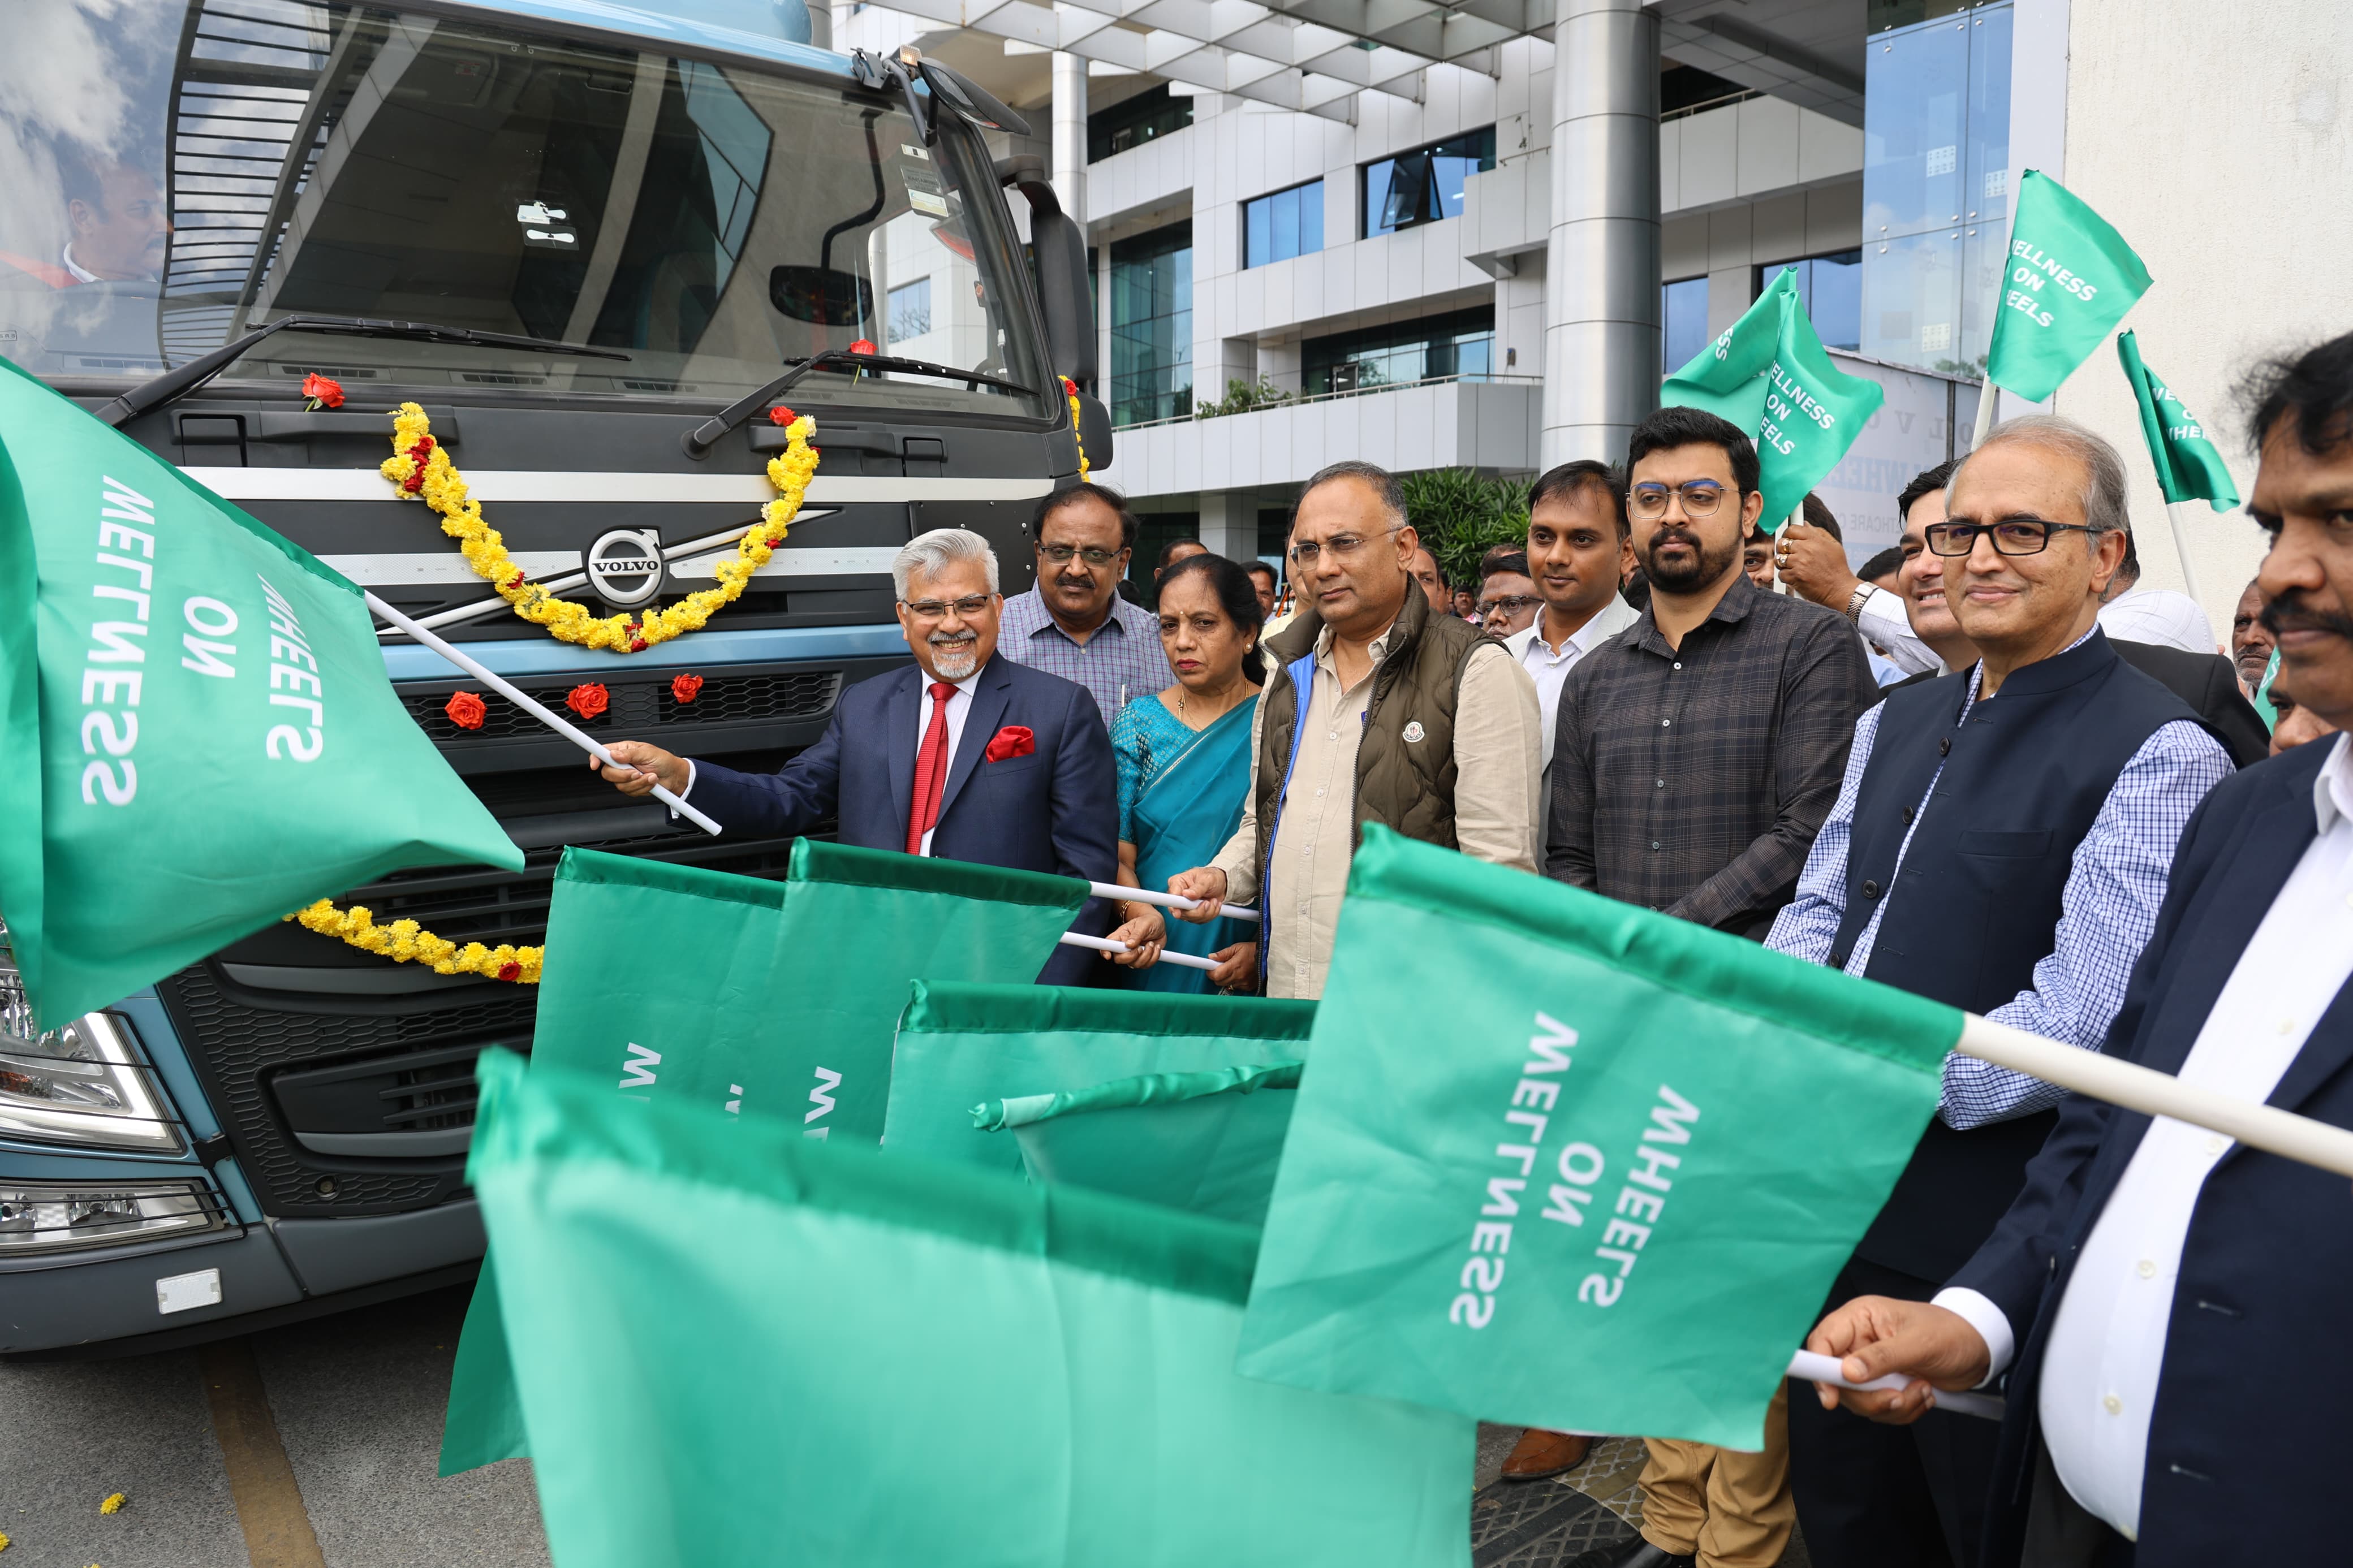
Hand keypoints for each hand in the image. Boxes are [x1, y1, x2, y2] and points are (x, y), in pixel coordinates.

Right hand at [591, 740, 687, 797]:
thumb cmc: (663, 760)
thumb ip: (629, 754)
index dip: (595, 758)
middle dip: (623, 775)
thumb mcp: (648, 753)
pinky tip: (650, 782)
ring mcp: (625, 776)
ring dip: (638, 782)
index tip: (594, 764)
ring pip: (619, 785)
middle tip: (637, 772)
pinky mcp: (631, 787)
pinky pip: (630, 792)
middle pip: (607, 773)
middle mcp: (621, 763)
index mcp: (623, 750)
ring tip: (651, 775)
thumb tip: (614, 754)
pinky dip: (643, 787)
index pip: (602, 752)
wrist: (674, 776)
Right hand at [1103, 907, 1167, 967]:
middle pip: (1119, 959)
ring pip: (1134, 964)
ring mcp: (1133, 954)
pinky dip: (1154, 957)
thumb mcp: (1143, 924)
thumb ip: (1136, 934)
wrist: (1159, 924)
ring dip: (1146, 956)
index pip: (1107, 944)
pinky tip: (1156, 947)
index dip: (1105, 951)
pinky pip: (1146, 965)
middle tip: (1141, 948)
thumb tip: (1129, 945)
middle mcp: (1124, 946)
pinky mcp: (1143, 959)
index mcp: (1121, 935)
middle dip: (1131, 956)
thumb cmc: (1148, 921)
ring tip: (1152, 944)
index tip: (1108, 956)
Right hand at [1166, 867, 1228, 922]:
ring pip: (1191, 918)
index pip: (1171, 897)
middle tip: (1208, 902)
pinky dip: (1210, 914)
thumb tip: (1187, 894)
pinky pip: (1199, 920)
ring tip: (1214, 900)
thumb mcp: (1207, 879)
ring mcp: (1185, 906)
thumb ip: (1198, 888)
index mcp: (1177, 883)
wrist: (1221, 883)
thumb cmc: (1212, 877)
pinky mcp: (1192, 913)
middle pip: (1181, 912)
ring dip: (1207, 912)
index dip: (1173, 906)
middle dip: (1198, 910)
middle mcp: (1179, 895)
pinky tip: (1213, 905)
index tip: (1178, 913)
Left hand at [1207, 940, 1256, 990]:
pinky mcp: (1248, 987)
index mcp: (1234, 966)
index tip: (1209, 968)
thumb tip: (1211, 957)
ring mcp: (1244, 983)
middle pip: (1218, 982)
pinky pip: (1236, 987)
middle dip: (1217, 975)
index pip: (1215, 975)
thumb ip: (1223, 954)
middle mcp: (1238, 977)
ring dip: (1226, 978)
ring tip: (1232, 969)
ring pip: (1226, 984)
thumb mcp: (1237, 947)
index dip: (1209, 972)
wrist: (1269, 957)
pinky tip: (1240, 974)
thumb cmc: (1253, 950)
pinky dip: (1235, 981)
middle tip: (1221, 966)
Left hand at [1773, 521, 1859, 609]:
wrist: (1839, 589)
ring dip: (1783, 563)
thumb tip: (1805, 524)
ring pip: (1779, 558)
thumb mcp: (1833, 545)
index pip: (1792, 529)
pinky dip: (1786, 577)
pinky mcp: (1794, 576)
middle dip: (1783, 549)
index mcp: (1815, 540)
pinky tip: (1796, 577)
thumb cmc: (1838, 568)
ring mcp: (1799, 563)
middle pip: (1782, 543)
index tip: (1789, 538)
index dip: (1788, 534)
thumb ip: (1818, 532)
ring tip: (1794, 567)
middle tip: (1790, 555)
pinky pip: (1781, 573)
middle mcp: (1805, 549)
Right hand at [1804, 1296, 1992, 1423]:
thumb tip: (1848, 1373)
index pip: (1823, 1342)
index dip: (1819, 1370)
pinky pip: (1879, 1409)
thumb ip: (1882, 1357)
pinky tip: (1923, 1394)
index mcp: (1860, 1318)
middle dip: (1870, 1396)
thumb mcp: (1919, 1343)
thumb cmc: (1952, 1333)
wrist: (1980, 1349)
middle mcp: (1859, 1341)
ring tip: (1922, 1390)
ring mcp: (1871, 1365)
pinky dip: (1903, 1410)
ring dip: (1893, 1405)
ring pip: (1859, 1399)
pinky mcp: (1884, 1384)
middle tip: (1898, 1396)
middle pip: (1838, 1380)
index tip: (1831, 1398)